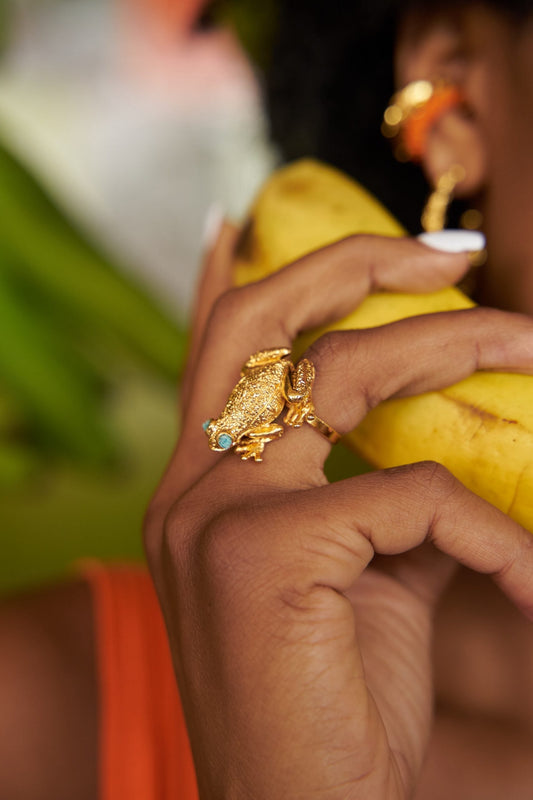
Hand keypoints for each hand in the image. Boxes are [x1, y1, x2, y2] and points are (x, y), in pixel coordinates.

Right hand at [145, 232, 532, 798]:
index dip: (230, 277)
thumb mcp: (362, 576)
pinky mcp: (267, 550)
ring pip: (342, 376)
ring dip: (454, 348)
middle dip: (353, 266)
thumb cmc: (335, 695)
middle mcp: (190, 487)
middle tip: (453, 256)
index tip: (247, 221)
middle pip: (259, 324)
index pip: (209, 353)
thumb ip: (385, 495)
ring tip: (529, 345)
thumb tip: (444, 436)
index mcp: (200, 488)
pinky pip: (415, 499)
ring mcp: (216, 512)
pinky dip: (491, 532)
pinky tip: (525, 582)